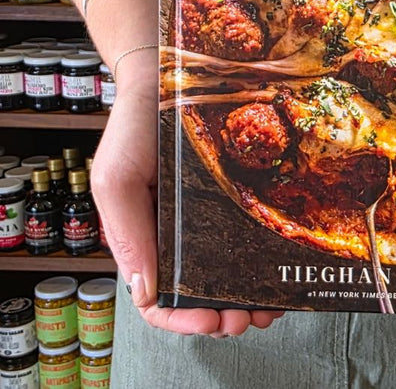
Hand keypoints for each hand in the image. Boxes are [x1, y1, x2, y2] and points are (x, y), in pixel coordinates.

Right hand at [90, 51, 282, 336]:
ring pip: (229, 268)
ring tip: (273, 303)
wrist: (165, 73)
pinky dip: (263, 255)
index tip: (212, 321)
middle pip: (200, 291)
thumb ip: (127, 234)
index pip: (157, 299)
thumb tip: (146, 290)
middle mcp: (177, 233)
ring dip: (250, 293)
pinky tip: (280, 262)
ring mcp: (207, 213)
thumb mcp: (115, 178)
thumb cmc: (133, 127)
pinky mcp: (232, 191)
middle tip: (252, 317)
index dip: (183, 320)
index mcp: (143, 239)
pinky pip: (248, 229)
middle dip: (226, 313)